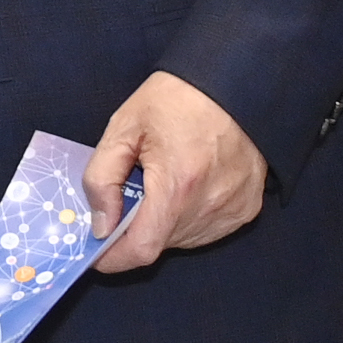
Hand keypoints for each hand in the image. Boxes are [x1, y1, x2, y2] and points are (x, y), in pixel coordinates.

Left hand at [85, 70, 268, 273]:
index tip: (95, 252)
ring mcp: (233, 211)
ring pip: (182, 240)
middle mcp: (209, 206)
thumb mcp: (122, 128)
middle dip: (134, 229)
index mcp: (177, 185)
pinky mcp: (247, 210)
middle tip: (127, 193)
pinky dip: (186, 218)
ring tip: (160, 181)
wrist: (233, 84)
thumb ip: (101, 178)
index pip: (142, 249)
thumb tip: (100, 223)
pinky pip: (206, 230)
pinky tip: (184, 185)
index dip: (113, 258)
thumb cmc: (175, 100)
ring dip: (161, 223)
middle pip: (160, 243)